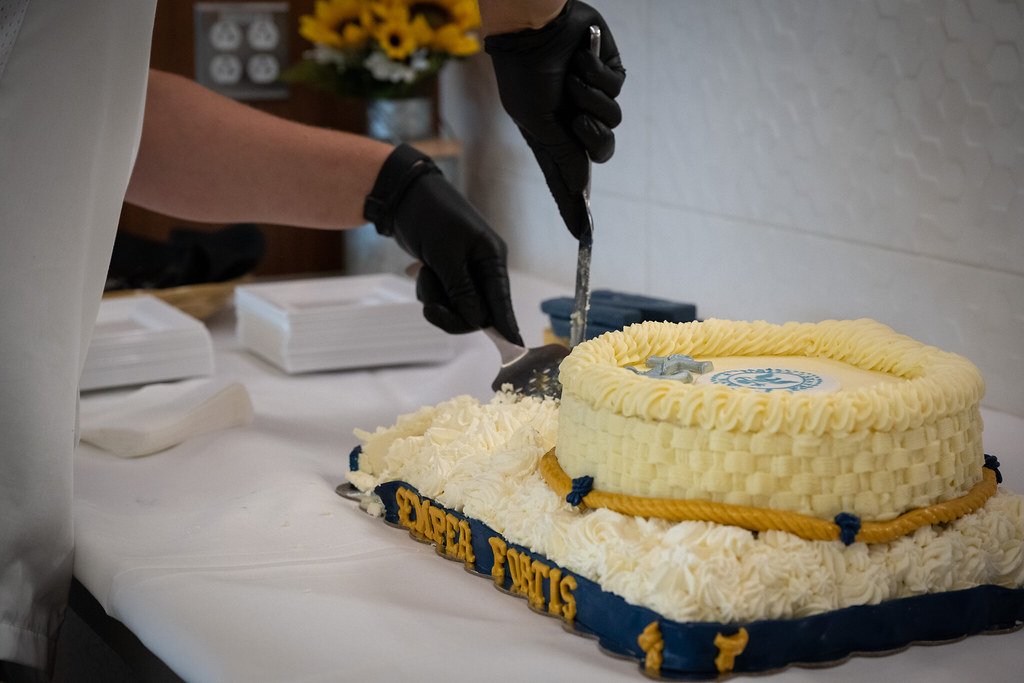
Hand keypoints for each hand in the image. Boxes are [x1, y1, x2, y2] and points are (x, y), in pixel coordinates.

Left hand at [364, 144, 522, 344]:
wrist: (404, 198)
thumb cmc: (430, 217)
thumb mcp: (446, 254)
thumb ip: (462, 289)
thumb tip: (477, 320)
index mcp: (491, 259)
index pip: (502, 300)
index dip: (506, 324)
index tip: (515, 347)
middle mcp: (482, 269)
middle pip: (477, 311)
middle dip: (451, 312)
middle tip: (430, 307)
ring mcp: (464, 273)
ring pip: (456, 307)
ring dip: (435, 298)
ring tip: (424, 274)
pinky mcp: (448, 274)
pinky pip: (443, 298)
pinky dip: (429, 291)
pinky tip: (422, 270)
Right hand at [485, 0, 624, 238]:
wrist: (533, 29)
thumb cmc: (524, 74)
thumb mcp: (537, 122)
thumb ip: (562, 155)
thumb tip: (582, 186)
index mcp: (552, 137)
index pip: (566, 178)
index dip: (574, 206)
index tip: (582, 235)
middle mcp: (573, 121)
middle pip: (602, 151)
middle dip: (593, 139)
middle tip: (577, 122)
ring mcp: (592, 98)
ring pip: (613, 121)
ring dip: (591, 100)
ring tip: (571, 81)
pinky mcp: (607, 73)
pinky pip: (616, 89)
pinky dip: (597, 75)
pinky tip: (581, 59)